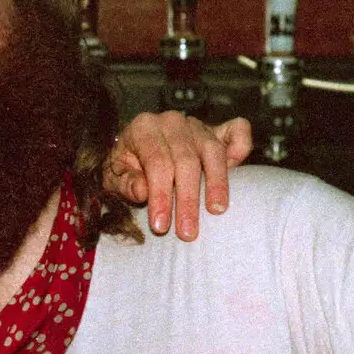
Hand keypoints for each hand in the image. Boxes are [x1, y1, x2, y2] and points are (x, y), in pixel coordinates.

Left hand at [103, 113, 252, 239]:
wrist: (134, 151)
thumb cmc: (125, 167)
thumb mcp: (113, 177)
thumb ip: (125, 183)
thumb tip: (143, 190)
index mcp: (143, 128)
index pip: (157, 163)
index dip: (160, 196)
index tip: (161, 226)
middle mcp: (171, 122)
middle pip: (186, 160)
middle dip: (187, 199)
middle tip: (188, 232)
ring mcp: (196, 124)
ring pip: (212, 150)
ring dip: (217, 183)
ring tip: (216, 210)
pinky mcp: (215, 130)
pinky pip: (235, 130)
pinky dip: (240, 146)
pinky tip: (237, 165)